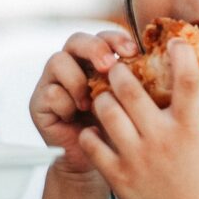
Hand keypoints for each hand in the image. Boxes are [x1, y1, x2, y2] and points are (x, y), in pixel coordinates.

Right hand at [29, 30, 137, 176]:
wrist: (94, 161)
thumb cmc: (116, 129)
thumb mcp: (130, 102)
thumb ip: (136, 81)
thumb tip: (160, 64)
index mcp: (96, 61)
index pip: (103, 37)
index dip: (116, 39)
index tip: (133, 52)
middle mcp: (73, 65)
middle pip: (76, 40)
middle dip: (94, 49)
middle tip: (109, 66)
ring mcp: (53, 81)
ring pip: (57, 61)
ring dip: (77, 80)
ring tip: (89, 102)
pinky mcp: (39, 102)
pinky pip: (50, 92)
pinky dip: (66, 104)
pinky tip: (76, 118)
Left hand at [79, 38, 198, 198]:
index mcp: (189, 130)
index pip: (187, 81)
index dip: (181, 54)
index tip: (174, 40)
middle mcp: (161, 139)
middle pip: (130, 89)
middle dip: (119, 71)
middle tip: (117, 68)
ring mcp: (136, 158)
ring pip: (105, 111)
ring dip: (102, 99)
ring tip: (104, 99)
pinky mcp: (117, 176)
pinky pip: (91, 143)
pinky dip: (90, 133)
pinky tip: (95, 132)